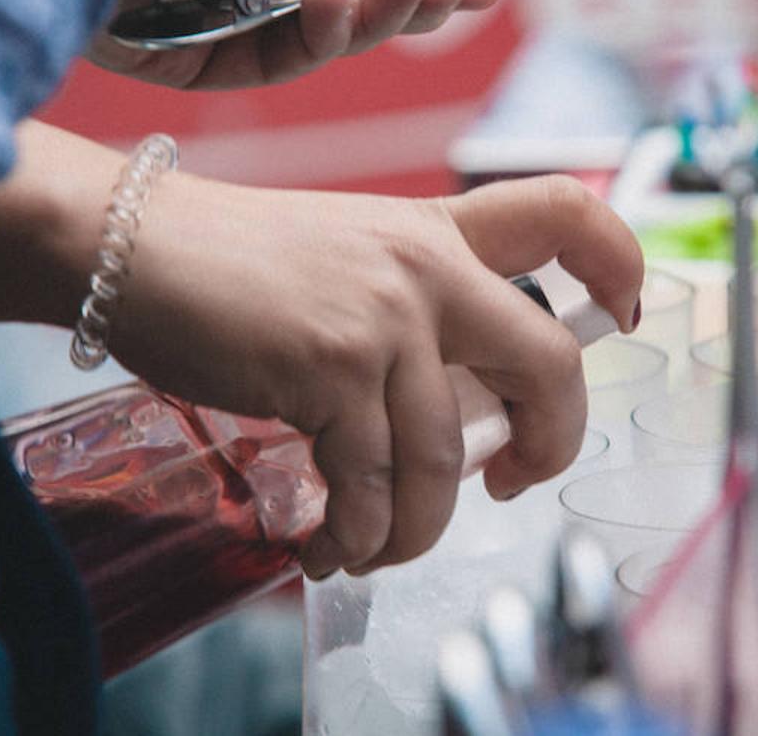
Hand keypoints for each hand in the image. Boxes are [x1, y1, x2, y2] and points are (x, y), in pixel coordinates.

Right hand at [0, 123, 643, 578]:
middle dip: (551, 444)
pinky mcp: (331, 367)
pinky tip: (333, 543)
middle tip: (516, 483)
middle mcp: (426, 267)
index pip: (562, 211)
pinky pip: (373, 482)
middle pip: (548, 362)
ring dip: (419, 525)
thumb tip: (460, 421)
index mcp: (435, 232)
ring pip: (448, 455)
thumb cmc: (232, 263)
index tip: (625, 314)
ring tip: (378, 546)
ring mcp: (384, 316)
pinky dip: (359, 532)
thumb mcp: (347, 259)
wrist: (133, 248)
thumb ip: (414, 315)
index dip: (618, 260)